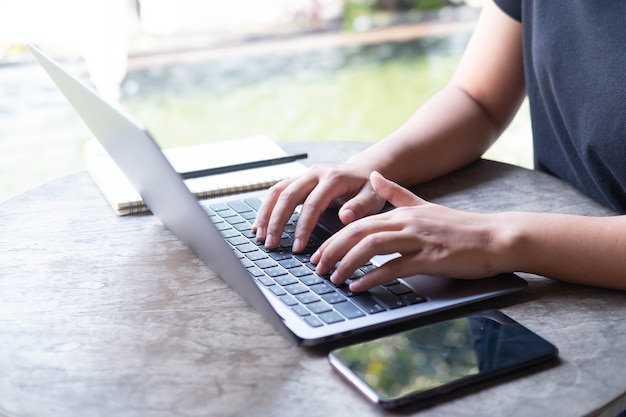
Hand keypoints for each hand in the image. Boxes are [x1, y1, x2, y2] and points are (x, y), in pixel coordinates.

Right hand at [252, 163, 385, 251]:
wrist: (363, 171)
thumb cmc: (369, 189)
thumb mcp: (373, 197)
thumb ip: (361, 207)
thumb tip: (345, 217)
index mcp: (333, 178)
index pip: (312, 204)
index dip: (303, 226)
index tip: (297, 247)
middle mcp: (314, 173)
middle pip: (288, 195)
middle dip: (277, 221)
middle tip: (271, 244)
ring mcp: (303, 176)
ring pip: (277, 192)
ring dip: (266, 214)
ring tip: (260, 237)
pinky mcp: (297, 181)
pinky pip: (277, 192)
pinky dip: (266, 208)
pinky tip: (259, 225)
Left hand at [311, 171, 503, 291]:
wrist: (494, 237)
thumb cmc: (459, 226)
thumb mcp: (424, 206)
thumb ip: (396, 194)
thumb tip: (376, 176)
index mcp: (402, 213)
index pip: (358, 223)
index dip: (334, 238)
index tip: (319, 253)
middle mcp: (406, 223)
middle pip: (358, 233)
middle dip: (333, 250)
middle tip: (317, 267)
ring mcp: (418, 240)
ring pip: (372, 247)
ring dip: (347, 263)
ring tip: (333, 278)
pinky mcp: (430, 259)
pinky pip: (394, 267)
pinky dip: (373, 277)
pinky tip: (359, 286)